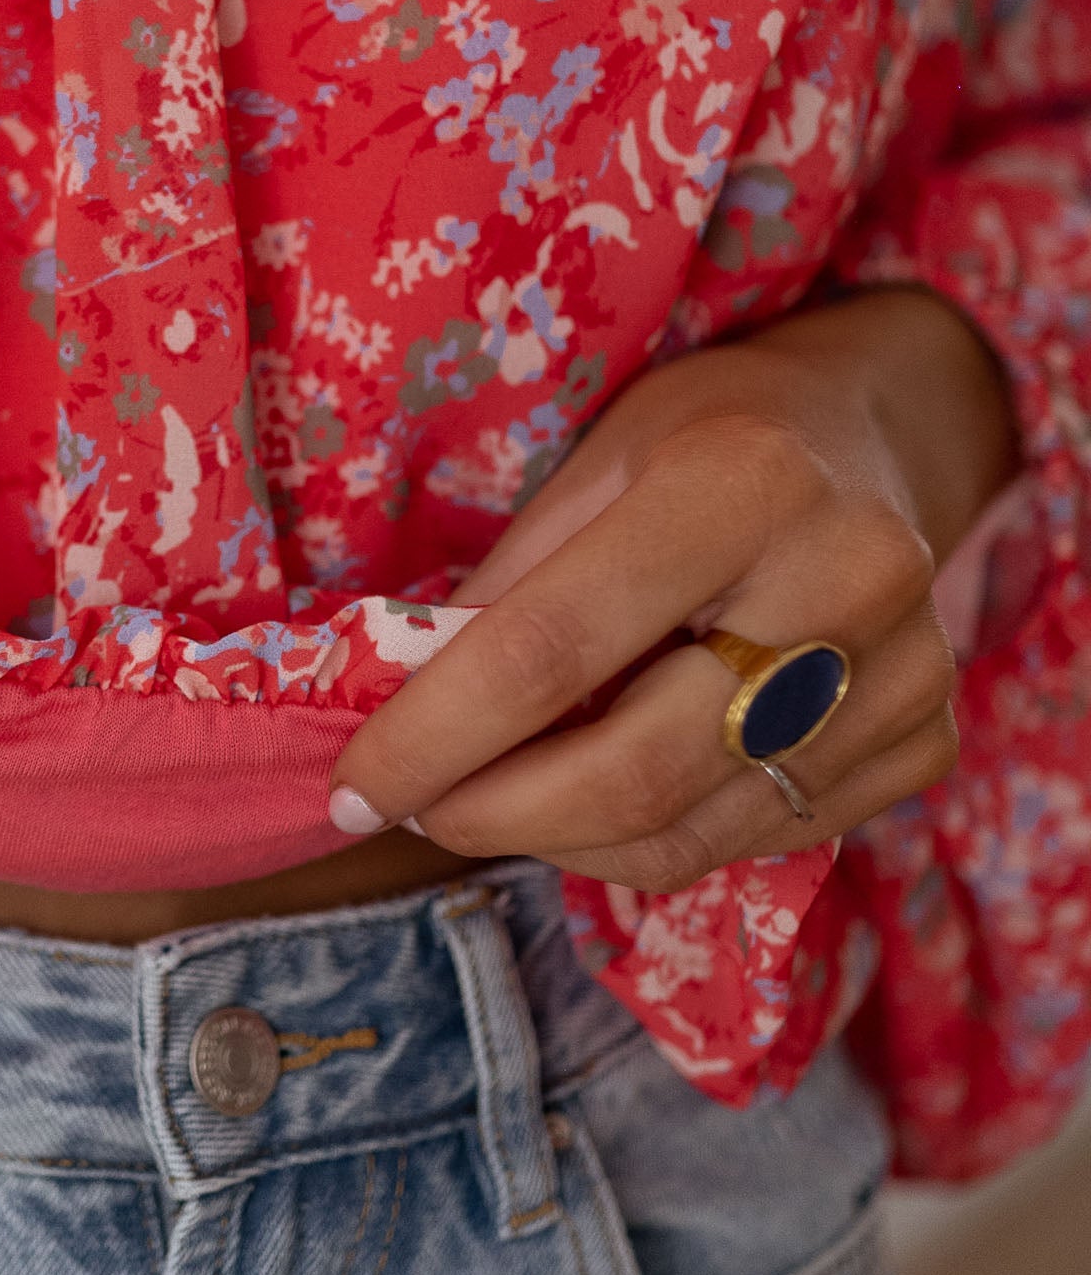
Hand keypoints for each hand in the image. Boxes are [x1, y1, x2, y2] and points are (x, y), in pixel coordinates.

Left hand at [328, 290, 1019, 890]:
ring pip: (686, 833)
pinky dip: (643, 838)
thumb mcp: (594, 460)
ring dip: (555, 838)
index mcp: (745, 482)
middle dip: (491, 811)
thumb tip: (399, 712)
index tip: (350, 787)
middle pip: (633, 771)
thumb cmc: (706, 433)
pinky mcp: (925, 748)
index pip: (553, 650)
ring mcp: (904, 679)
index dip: (434, 735)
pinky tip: (597, 789)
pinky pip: (747, 841)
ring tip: (490, 797)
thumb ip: (509, 586)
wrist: (873, 434)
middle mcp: (845, 584)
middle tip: (411, 808)